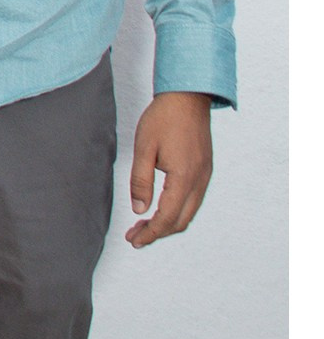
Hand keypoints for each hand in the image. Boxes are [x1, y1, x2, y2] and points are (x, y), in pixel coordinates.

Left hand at [125, 90, 213, 246]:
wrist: (188, 98)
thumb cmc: (163, 119)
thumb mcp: (144, 148)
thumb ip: (140, 181)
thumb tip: (139, 210)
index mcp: (184, 178)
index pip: (167, 217)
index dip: (151, 233)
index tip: (135, 240)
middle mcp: (199, 181)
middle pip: (181, 221)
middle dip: (158, 232)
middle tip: (135, 237)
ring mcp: (205, 176)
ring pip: (189, 212)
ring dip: (167, 223)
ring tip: (144, 225)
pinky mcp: (204, 170)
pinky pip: (193, 199)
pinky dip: (177, 210)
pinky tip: (161, 207)